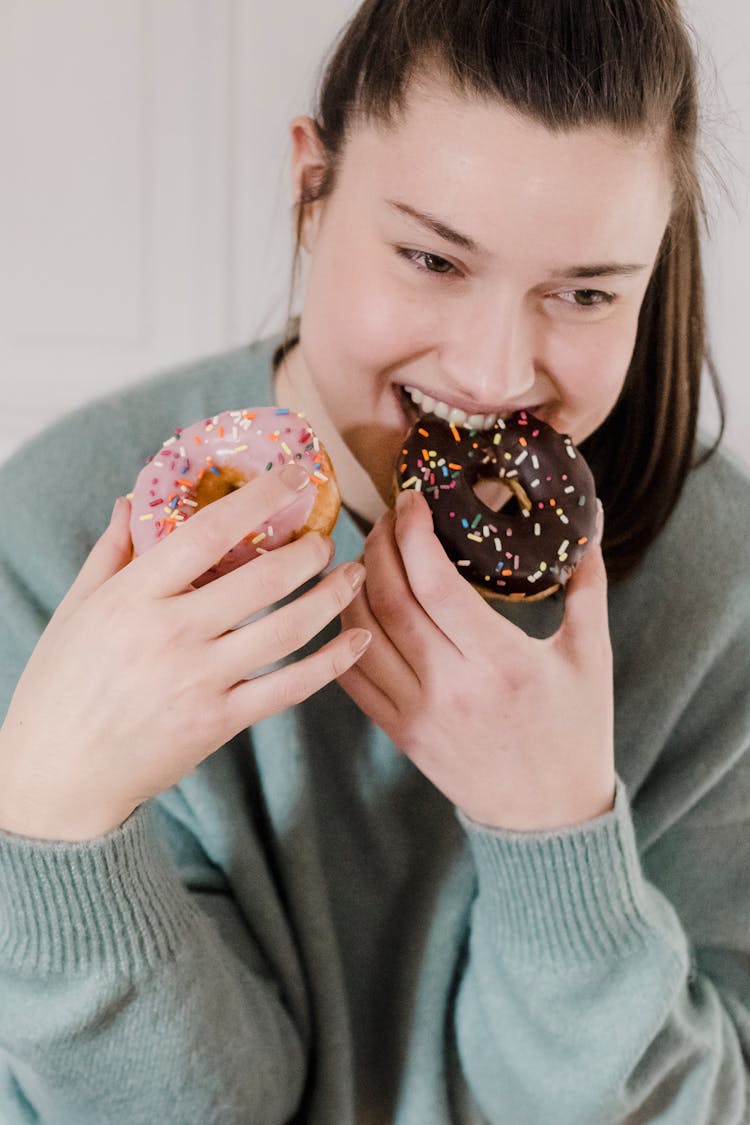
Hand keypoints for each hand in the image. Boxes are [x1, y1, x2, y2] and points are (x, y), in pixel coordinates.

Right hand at [0, 465, 369, 840]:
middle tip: (329, 538)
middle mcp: (170, 635)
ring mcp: (199, 681)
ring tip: (353, 576)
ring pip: (286, 630)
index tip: (293, 475)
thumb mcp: (76, 610)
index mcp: (133, 598)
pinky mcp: (219, 722)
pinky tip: (359, 640)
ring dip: (330, 598)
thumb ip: (111, 552)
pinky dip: (331, 663)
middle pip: (262, 580)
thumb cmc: (61, 686)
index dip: (258, 497)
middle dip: (309, 551)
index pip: (206, 532)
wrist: (58, 775)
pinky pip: (289, 688)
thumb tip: (131, 500)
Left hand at [337, 489, 613, 830]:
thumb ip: (586, 581)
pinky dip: (345, 632)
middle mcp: (451, 687)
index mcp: (501, 662)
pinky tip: (355, 603)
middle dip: (380, 543)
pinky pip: (351, 674)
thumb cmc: (576, 730)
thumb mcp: (590, 654)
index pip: (435, 582)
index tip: (412, 497)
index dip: (414, 531)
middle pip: (390, 598)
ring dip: (355, 582)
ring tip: (369, 550)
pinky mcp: (399, 733)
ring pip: (360, 632)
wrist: (550, 816)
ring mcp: (417, 713)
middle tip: (389, 515)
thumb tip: (590, 516)